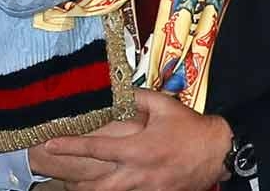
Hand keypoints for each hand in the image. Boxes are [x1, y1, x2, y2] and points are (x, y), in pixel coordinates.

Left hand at [44, 90, 230, 190]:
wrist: (219, 152)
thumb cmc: (190, 128)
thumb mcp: (163, 106)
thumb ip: (136, 97)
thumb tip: (115, 88)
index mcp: (136, 150)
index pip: (95, 149)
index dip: (70, 146)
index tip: (49, 144)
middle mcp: (137, 174)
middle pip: (97, 187)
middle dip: (75, 183)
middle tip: (60, 176)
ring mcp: (147, 189)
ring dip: (92, 190)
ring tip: (76, 184)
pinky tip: (109, 186)